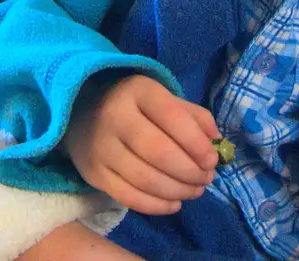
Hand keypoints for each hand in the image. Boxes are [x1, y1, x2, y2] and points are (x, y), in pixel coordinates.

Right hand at [63, 74, 220, 214]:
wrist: (81, 112)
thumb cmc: (135, 106)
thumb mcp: (163, 98)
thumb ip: (193, 116)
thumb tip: (217, 142)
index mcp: (137, 91)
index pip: (172, 117)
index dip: (197, 143)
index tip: (212, 160)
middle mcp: (114, 117)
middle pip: (159, 153)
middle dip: (190, 171)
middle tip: (206, 178)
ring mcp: (101, 148)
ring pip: (145, 179)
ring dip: (177, 190)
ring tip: (195, 190)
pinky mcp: (93, 174)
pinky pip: (128, 197)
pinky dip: (157, 206)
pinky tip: (174, 203)